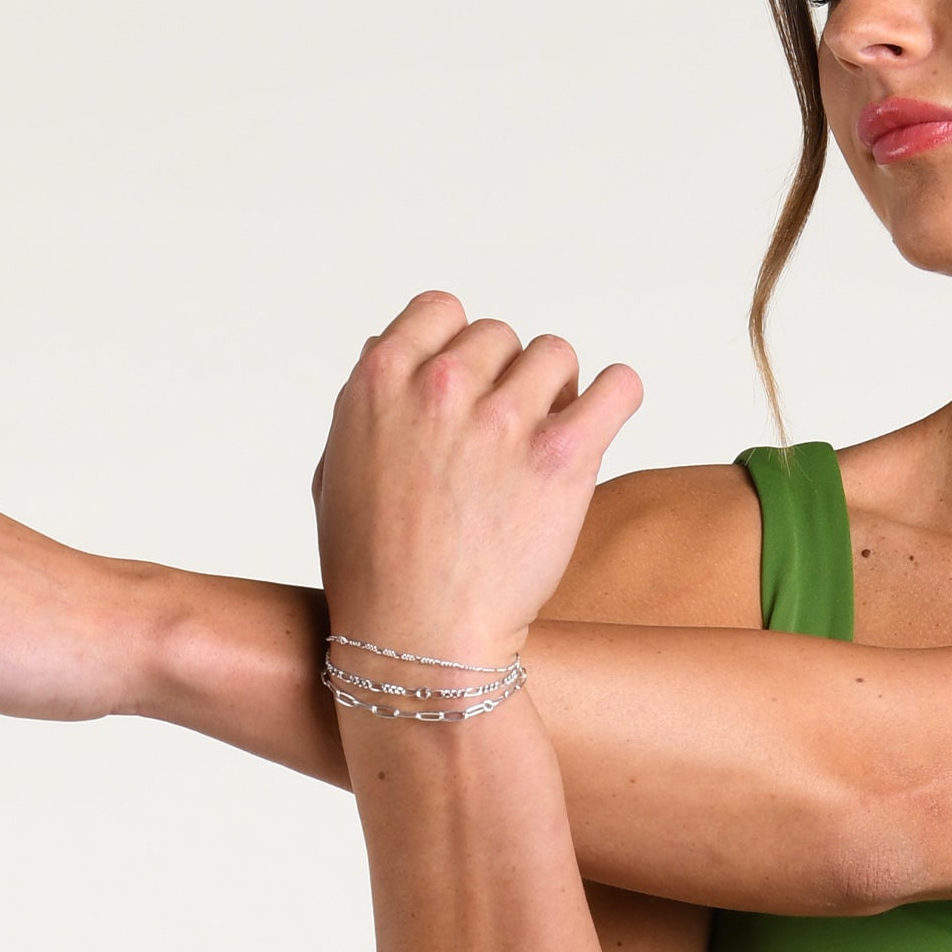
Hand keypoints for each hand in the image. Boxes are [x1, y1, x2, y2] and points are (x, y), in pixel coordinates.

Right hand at [312, 294, 639, 671]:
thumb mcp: (334, 472)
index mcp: (379, 380)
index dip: (458, 347)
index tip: (466, 391)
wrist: (418, 642)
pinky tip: (603, 421)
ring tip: (544, 443)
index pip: (441, 310)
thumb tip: (390, 354)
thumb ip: (367, 406)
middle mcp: (439, 387)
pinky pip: (617, 386)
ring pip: (555, 354)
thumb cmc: (373, 574)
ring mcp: (501, 419)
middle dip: (505, 379)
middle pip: (500, 335)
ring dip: (556, 391)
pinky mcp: (561, 457)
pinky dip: (617, 396)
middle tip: (503, 440)